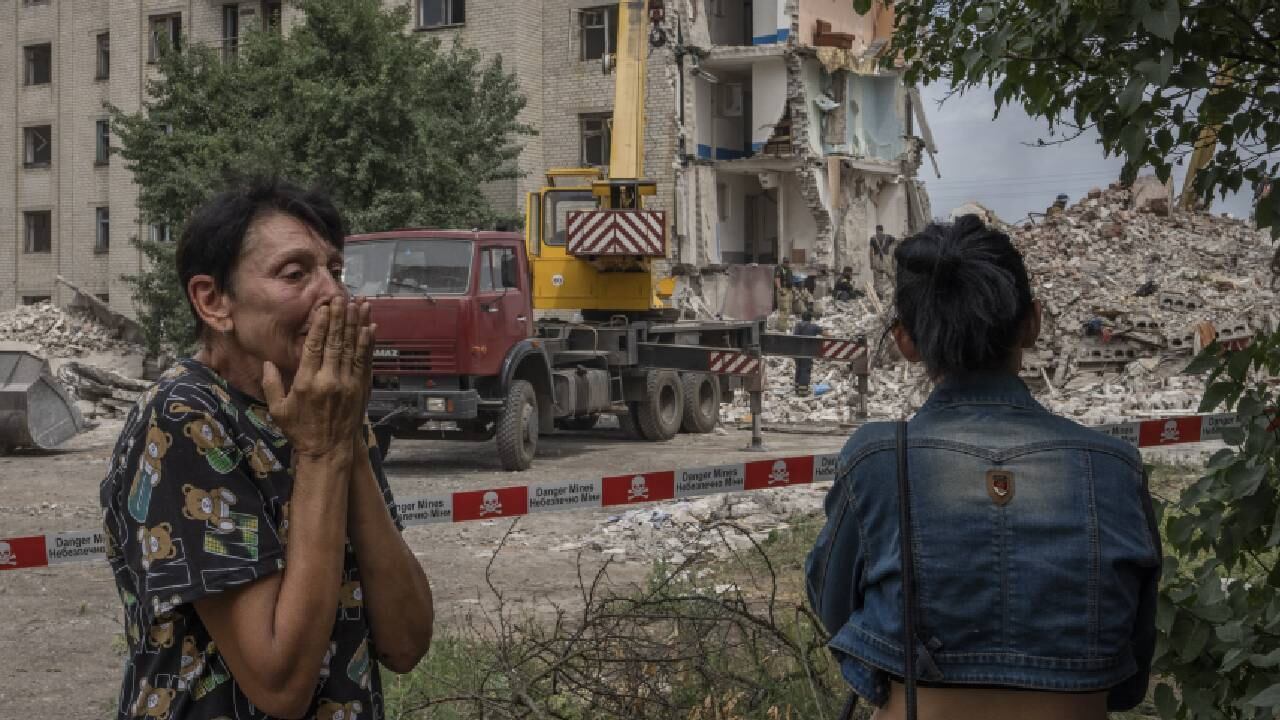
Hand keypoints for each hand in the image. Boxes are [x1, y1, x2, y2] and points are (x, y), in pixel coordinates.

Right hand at [263, 297, 372, 458]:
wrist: (328, 451)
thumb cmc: (300, 430)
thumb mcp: (278, 409)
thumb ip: (270, 384)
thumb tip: (266, 362)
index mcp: (306, 382)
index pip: (314, 346)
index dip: (320, 325)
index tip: (323, 308)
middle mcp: (329, 380)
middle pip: (335, 342)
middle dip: (339, 318)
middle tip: (342, 298)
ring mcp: (348, 384)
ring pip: (353, 348)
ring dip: (356, 324)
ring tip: (359, 305)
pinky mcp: (361, 389)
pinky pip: (365, 361)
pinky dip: (368, 344)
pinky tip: (370, 328)